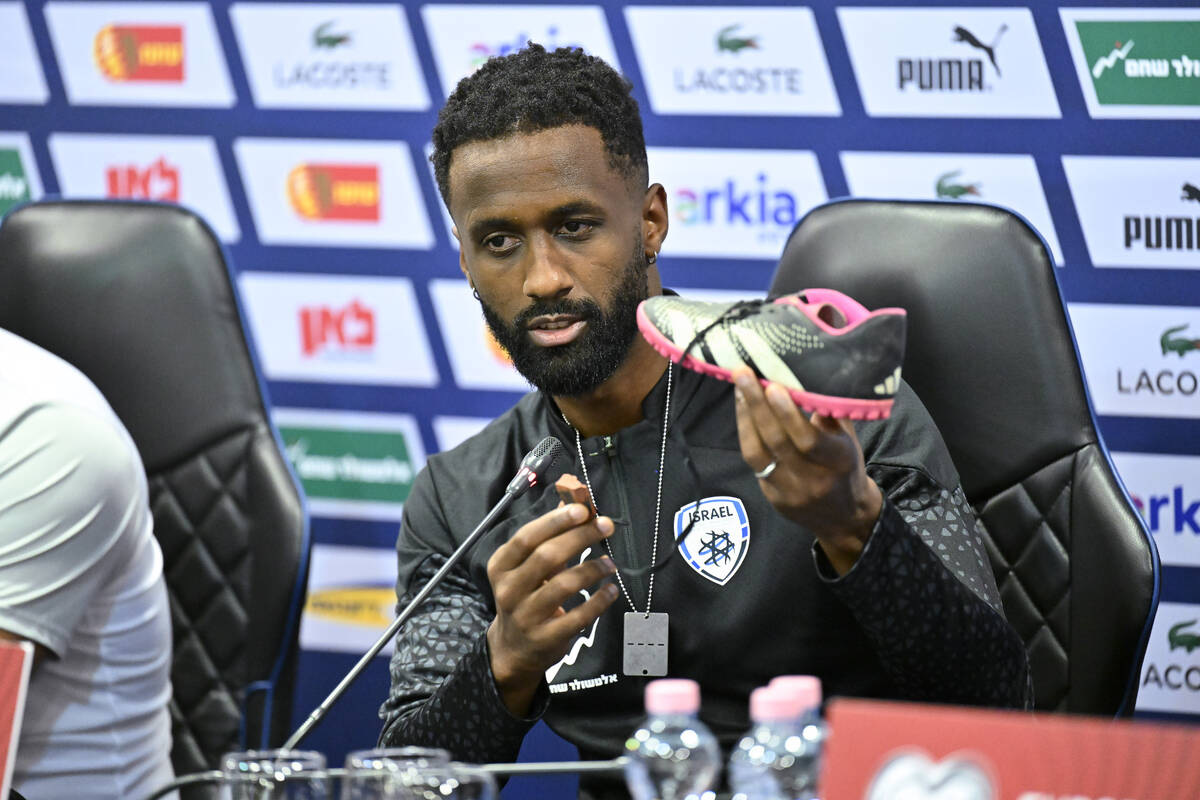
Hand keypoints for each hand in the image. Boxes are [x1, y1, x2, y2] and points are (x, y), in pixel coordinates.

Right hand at [486, 503, 619, 714]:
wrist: (513, 648)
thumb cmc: (525, 595)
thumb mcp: (527, 566)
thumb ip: (549, 534)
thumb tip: (573, 500)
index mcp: (501, 566)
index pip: (526, 538)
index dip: (555, 521)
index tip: (583, 509)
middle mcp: (509, 590)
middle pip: (547, 557)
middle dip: (580, 537)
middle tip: (606, 527)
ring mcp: (526, 616)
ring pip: (564, 585)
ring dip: (593, 568)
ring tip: (611, 563)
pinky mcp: (546, 638)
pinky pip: (578, 616)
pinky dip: (599, 600)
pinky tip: (611, 590)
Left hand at [732, 368, 882, 574]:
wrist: (845, 516)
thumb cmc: (846, 466)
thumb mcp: (848, 439)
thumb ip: (830, 412)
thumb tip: (805, 377)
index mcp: (839, 461)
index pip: (808, 439)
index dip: (788, 414)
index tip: (772, 386)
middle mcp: (813, 479)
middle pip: (778, 442)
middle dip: (757, 405)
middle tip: (743, 374)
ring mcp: (790, 491)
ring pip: (757, 453)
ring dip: (745, 417)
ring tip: (738, 388)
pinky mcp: (772, 497)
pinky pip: (753, 462)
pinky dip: (745, 434)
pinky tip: (742, 412)